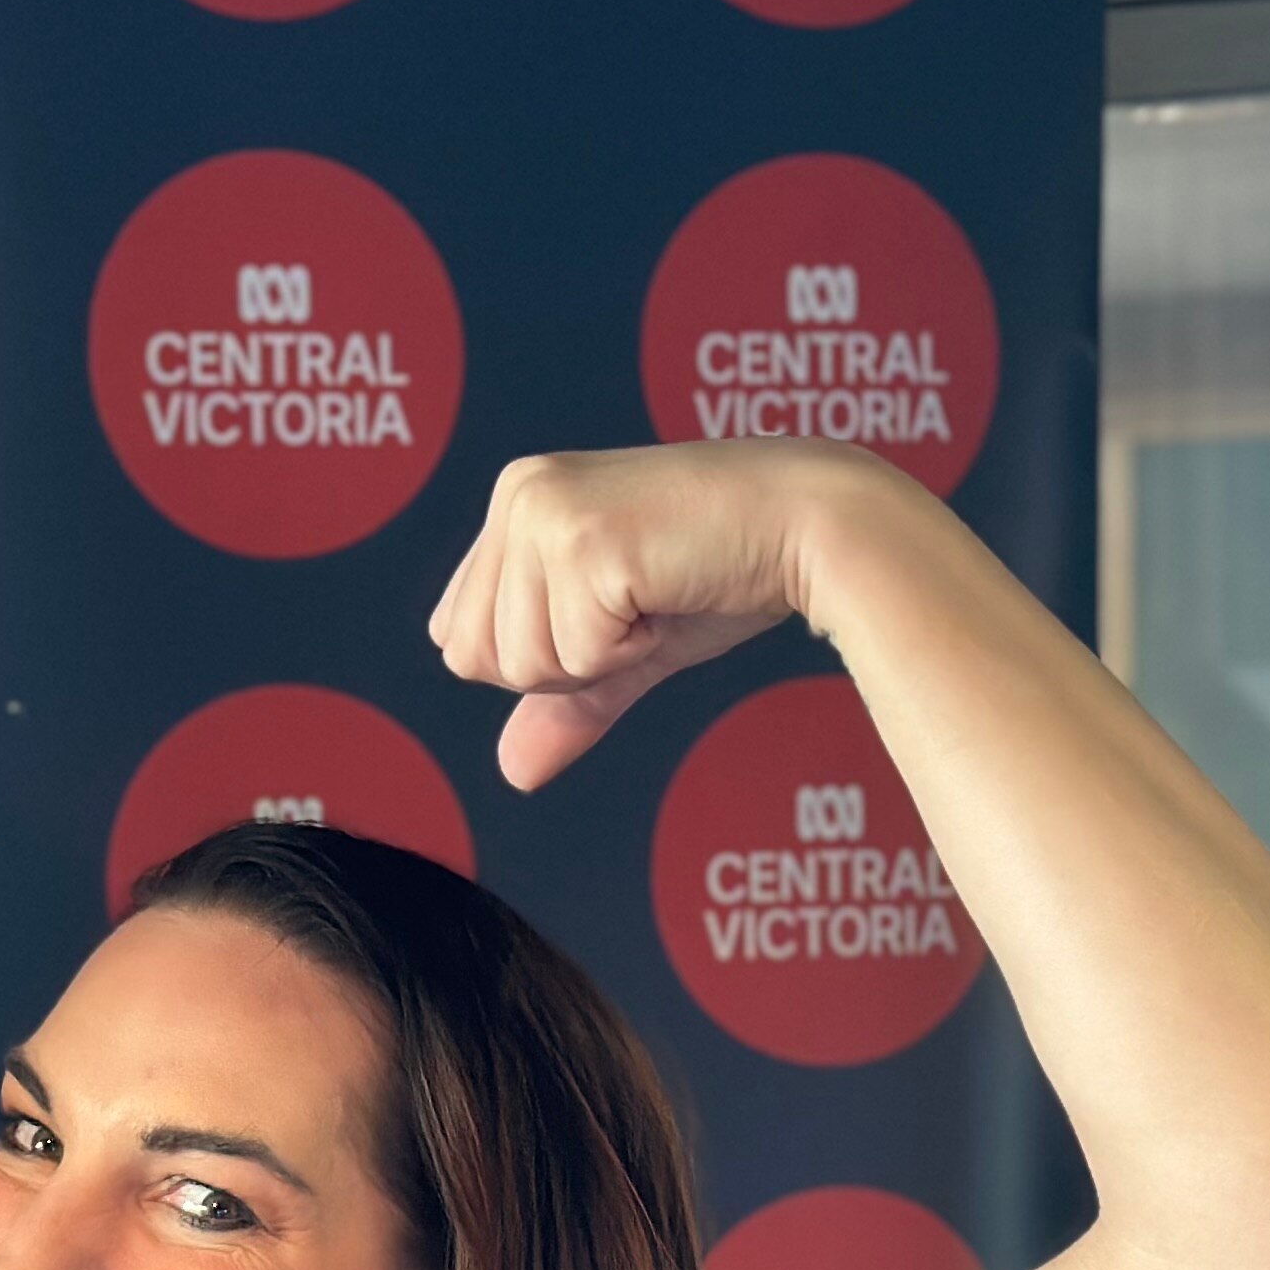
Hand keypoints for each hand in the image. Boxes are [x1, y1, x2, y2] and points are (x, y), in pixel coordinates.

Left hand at [429, 440, 897, 789]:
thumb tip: (513, 774)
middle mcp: (517, 495)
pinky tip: (671, 591)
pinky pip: (575, 657)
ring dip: (601, 656)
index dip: (538, 657)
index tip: (613, 609)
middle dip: (563, 664)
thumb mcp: (628, 644)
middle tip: (636, 606)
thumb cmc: (728, 573)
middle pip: (473, 658)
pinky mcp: (583, 543)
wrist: (813, 528)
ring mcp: (545, 514)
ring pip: (521, 664)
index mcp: (514, 502)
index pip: (456, 636)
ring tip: (656, 595)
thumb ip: (566, 701)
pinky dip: (631, 649)